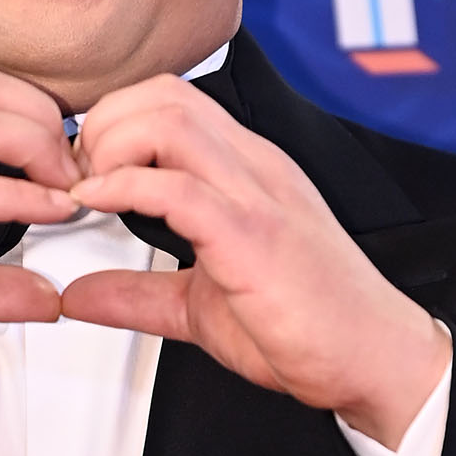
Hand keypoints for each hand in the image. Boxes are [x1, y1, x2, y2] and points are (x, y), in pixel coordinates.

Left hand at [60, 76, 450, 448]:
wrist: (377, 361)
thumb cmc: (310, 324)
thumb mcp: (201, 306)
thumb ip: (138, 293)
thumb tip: (79, 293)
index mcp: (246, 170)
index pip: (172, 101)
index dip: (114, 121)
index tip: (82, 171)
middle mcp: (253, 167)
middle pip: (163, 94)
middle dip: (104, 122)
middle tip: (78, 177)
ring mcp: (256, 196)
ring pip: (169, 121)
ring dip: (110, 145)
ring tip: (88, 189)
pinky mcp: (253, 236)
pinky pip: (178, 187)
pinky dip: (123, 186)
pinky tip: (94, 205)